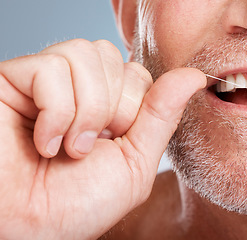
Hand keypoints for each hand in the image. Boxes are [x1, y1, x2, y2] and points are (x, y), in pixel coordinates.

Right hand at [0, 39, 205, 238]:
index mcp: (103, 105)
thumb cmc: (77, 205)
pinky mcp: (9, 82)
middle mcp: (72, 88)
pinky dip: (56, 113)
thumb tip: (194, 75)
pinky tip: (45, 143)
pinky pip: (50, 68)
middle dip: (113, 108)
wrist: (29, 231)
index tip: (116, 142)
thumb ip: (162, 116)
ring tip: (70, 148)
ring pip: (84, 54)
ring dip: (87, 111)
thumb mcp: (135, 162)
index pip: (135, 71)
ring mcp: (39, 83)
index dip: (135, 106)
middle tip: (92, 148)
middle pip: (111, 56)